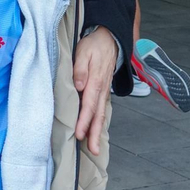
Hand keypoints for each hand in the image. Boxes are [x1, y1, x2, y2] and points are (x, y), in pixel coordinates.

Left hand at [72, 28, 115, 155]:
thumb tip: (79, 85)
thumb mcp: (84, 51)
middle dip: (95, 133)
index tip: (80, 134)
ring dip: (98, 131)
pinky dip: (99, 123)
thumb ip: (81, 68)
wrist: (110, 38)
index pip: (89, 105)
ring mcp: (104, 92)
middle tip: (93, 150)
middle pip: (98, 115)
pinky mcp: (103, 92)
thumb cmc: (93, 45)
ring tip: (95, 149)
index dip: (84, 120)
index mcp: (95, 81)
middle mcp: (101, 90)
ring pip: (101, 114)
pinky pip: (101, 110)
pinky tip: (95, 133)